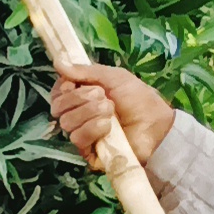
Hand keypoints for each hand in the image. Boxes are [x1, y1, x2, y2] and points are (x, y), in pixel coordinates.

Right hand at [48, 62, 177, 170]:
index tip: (74, 84)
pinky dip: (92, 129)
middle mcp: (79, 114)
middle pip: (58, 107)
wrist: (156, 125)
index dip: (63, 88)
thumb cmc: (138, 99)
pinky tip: (108, 127)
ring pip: (67, 123)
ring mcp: (83, 133)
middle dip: (79, 98)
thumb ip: (86, 71)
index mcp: (83, 95)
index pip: (57, 93)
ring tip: (110, 112)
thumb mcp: (114, 77)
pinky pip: (77, 139)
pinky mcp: (88, 151)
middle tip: (102, 97)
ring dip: (90, 113)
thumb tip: (58, 61)